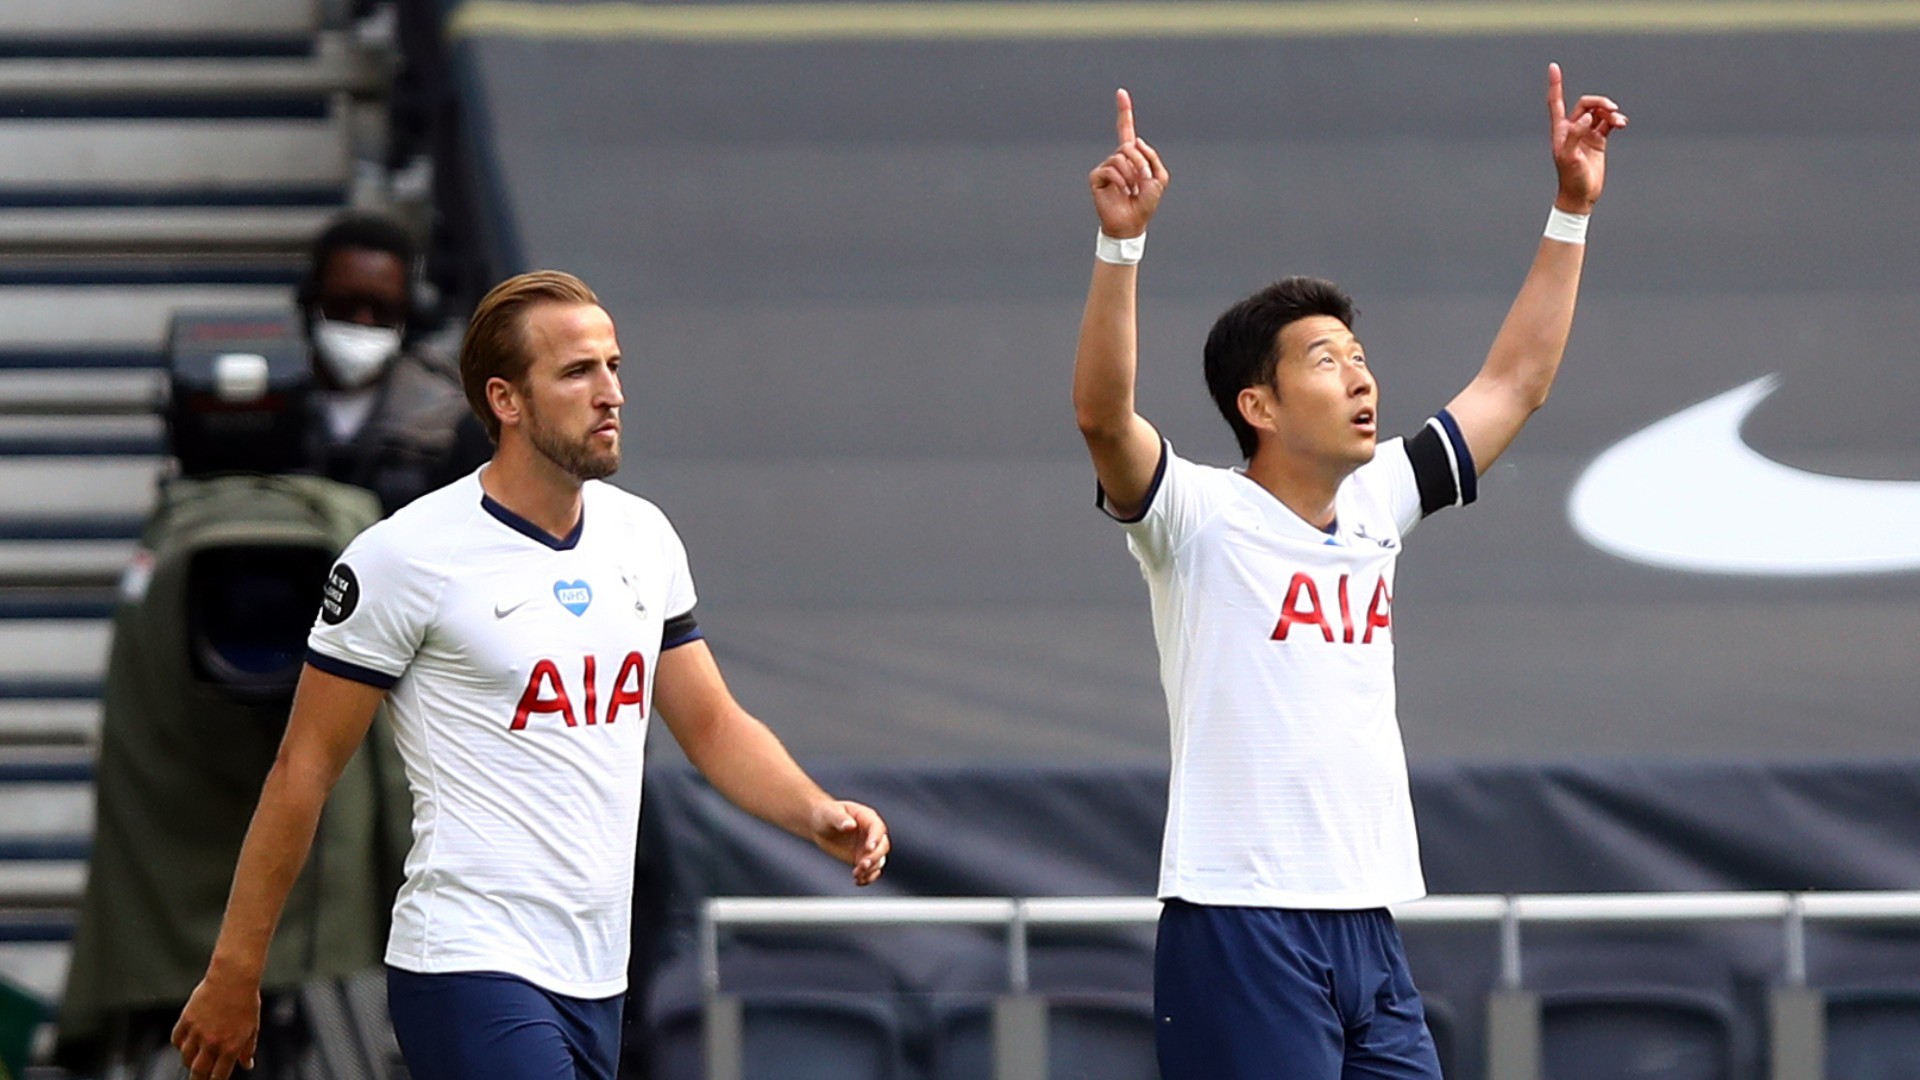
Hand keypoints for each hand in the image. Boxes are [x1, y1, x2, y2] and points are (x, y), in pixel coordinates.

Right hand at [172, 972, 259, 1079]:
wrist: (233, 978)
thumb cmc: (246, 1001)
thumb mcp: (253, 1027)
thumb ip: (248, 1049)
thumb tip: (248, 1065)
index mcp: (231, 1046)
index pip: (218, 1075)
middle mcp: (212, 1042)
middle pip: (198, 1071)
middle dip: (198, 1079)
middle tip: (198, 1079)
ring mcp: (197, 1032)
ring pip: (186, 1057)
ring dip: (190, 1061)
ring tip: (194, 1060)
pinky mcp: (186, 1020)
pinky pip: (177, 1039)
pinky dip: (180, 1044)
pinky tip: (185, 1044)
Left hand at [810, 799, 889, 885]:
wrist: (820, 826)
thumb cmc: (826, 815)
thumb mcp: (830, 814)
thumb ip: (840, 819)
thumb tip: (850, 825)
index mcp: (867, 818)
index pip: (877, 828)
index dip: (876, 839)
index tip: (868, 849)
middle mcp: (872, 833)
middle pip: (883, 846)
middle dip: (874, 857)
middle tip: (862, 865)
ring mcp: (868, 847)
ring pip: (878, 861)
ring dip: (870, 870)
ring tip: (856, 875)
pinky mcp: (862, 859)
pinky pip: (871, 870)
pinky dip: (867, 877)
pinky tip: (858, 881)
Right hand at [1089, 88, 1168, 240]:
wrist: (1132, 223)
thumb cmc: (1146, 203)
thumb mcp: (1159, 178)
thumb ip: (1151, 157)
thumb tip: (1135, 142)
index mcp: (1132, 156)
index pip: (1126, 130)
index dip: (1124, 111)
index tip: (1121, 92)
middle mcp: (1117, 158)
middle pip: (1129, 146)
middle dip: (1141, 163)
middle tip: (1144, 181)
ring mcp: (1106, 167)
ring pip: (1120, 158)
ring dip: (1132, 174)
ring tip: (1133, 190)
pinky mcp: (1096, 178)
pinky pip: (1110, 170)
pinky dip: (1121, 181)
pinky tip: (1124, 192)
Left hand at [1547, 63, 1626, 213]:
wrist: (1581, 196)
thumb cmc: (1570, 179)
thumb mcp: (1569, 158)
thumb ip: (1575, 136)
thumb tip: (1586, 118)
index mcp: (1560, 130)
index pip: (1556, 102)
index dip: (1555, 84)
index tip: (1553, 66)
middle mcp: (1573, 129)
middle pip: (1586, 104)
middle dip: (1599, 102)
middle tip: (1611, 109)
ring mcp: (1587, 133)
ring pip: (1600, 112)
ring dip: (1611, 112)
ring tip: (1620, 121)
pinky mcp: (1599, 140)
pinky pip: (1609, 123)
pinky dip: (1616, 120)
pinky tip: (1622, 123)